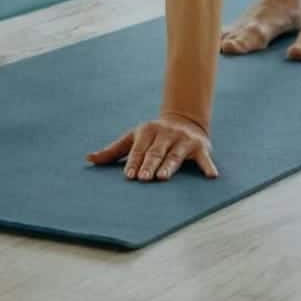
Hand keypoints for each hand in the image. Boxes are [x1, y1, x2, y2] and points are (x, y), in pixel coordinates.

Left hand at [88, 113, 217, 181]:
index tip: (129, 176)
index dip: (134, 162)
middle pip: (155, 152)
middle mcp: (164, 133)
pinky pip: (204, 158)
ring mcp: (182, 139)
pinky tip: (211, 176)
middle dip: (149, 165)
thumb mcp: (133, 139)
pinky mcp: (199, 146)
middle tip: (144, 179)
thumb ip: (113, 150)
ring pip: (175, 155)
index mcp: (146, 131)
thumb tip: (88, 159)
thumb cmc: (152, 136)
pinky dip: (207, 166)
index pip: (138, 149)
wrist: (183, 121)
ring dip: (169, 166)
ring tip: (163, 178)